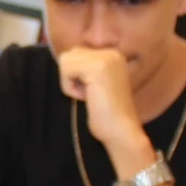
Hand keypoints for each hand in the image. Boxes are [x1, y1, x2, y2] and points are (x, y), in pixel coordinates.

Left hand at [56, 47, 151, 173]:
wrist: (122, 132)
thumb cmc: (106, 115)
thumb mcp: (95, 84)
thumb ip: (84, 69)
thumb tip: (64, 58)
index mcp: (113, 56)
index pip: (76, 54)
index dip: (76, 77)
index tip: (94, 92)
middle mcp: (111, 53)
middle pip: (69, 55)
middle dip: (72, 78)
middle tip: (91, 94)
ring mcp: (106, 58)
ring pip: (65, 61)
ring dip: (70, 83)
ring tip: (90, 96)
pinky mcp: (97, 67)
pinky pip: (65, 70)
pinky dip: (69, 88)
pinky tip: (87, 98)